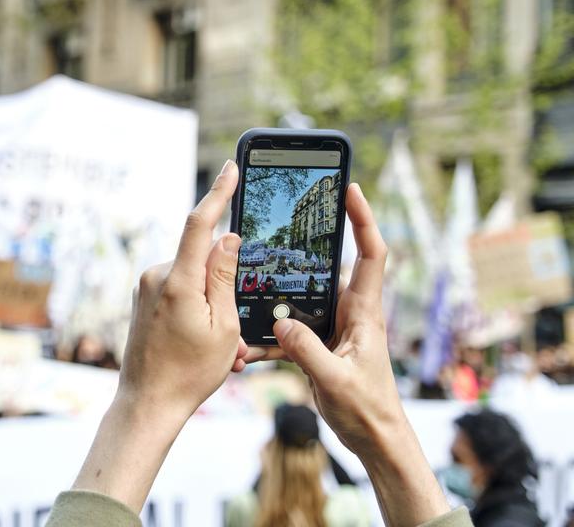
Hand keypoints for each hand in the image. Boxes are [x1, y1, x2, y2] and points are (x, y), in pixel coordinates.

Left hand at [119, 158, 244, 416]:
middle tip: (234, 327)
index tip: (230, 169)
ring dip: (212, 300)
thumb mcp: (223, 327)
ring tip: (218, 344)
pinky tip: (200, 338)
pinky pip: (180, 287)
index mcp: (179, 282)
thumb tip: (228, 237)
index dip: (218, 193)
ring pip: (194, 275)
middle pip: (203, 257)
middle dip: (224, 282)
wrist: (147, 403)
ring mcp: (147, 285)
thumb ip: (225, 276)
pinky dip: (197, 306)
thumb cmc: (190, 372)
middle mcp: (157, 276)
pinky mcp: (145, 295)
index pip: (200, 224)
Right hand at [243, 184, 450, 526]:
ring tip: (255, 283)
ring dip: (282, 294)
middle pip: (332, 265)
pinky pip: (293, 328)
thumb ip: (307, 351)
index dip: (364, 219)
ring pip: (305, 296)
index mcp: (365, 311)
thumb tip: (280, 324)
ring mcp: (334, 326)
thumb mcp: (336, 380)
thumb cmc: (368, 410)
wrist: (375, 438)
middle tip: (285, 222)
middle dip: (311, 244)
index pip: (371, 254)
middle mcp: (351, 311)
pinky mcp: (320, 342)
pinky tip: (251, 344)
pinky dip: (273, 334)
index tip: (351, 189)